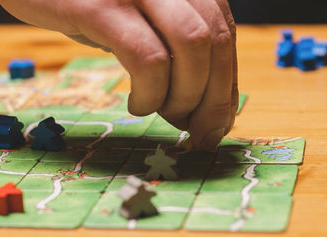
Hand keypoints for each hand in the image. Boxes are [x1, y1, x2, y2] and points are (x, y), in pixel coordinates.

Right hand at [0, 0, 237, 149]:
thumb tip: (203, 105)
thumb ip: (171, 42)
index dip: (227, 83)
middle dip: (214, 99)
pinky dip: (151, 92)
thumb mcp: (133, 11)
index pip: (224, 32)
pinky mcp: (100, 6)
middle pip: (216, 41)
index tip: (219, 122)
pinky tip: (137, 104)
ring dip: (186, 96)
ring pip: (193, 47)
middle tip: (199, 134)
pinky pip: (146, 58)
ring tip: (164, 113)